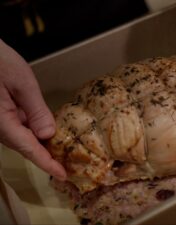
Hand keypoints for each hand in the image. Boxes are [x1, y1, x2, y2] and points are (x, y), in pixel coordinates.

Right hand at [0, 39, 65, 179]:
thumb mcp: (21, 83)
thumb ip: (35, 110)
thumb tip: (48, 135)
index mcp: (1, 121)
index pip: (28, 147)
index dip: (46, 163)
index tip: (62, 174)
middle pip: (25, 146)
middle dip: (46, 156)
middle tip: (67, 164)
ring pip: (22, 138)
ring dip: (41, 145)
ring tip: (62, 151)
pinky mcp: (0, 115)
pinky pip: (18, 128)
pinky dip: (33, 132)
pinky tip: (47, 130)